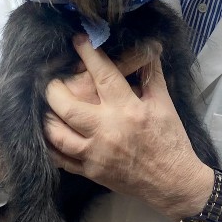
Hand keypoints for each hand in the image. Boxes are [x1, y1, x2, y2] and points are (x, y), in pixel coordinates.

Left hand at [43, 35, 213, 219]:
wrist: (174, 182)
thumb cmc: (171, 140)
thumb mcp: (165, 103)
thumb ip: (151, 74)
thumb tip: (148, 46)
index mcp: (128, 110)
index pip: (102, 75)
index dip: (88, 54)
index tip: (77, 39)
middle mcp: (107, 130)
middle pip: (66, 106)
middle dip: (54, 88)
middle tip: (51, 79)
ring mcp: (95, 154)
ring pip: (57, 134)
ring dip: (48, 117)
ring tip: (47, 105)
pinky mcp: (90, 172)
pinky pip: (60, 159)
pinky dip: (50, 145)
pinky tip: (49, 133)